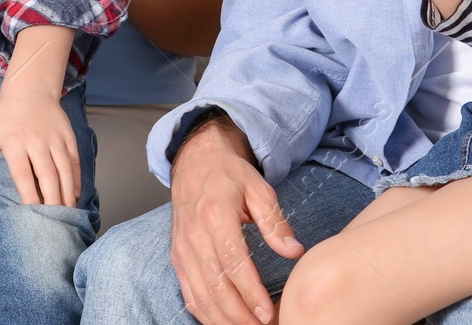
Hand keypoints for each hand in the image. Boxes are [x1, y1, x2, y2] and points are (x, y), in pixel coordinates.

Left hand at [0, 84, 79, 206]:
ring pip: (64, 169)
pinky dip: (76, 178)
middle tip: (55, 219)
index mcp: (14, 143)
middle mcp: (37, 141)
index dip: (29, 195)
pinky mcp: (68, 136)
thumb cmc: (4, 116)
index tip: (32, 212)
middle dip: (53, 199)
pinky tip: (74, 194)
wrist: (30, 89)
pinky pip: (74, 160)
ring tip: (67, 212)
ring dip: (67, 192)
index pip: (23, 174)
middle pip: (47, 175)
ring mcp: (55, 138)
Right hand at [170, 116, 301, 324]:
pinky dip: (205, 313)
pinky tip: (224, 322)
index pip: (234, 264)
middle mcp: (194, 236)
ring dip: (223, 319)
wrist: (196, 162)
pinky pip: (189, 294)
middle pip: (216, 287)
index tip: (269, 313)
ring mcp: (182, 250)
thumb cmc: (229, 175)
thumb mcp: (259, 188)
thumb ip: (275, 221)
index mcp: (216, 217)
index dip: (252, 293)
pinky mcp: (178, 258)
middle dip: (240, 315)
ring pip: (200, 296)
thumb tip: (294, 251)